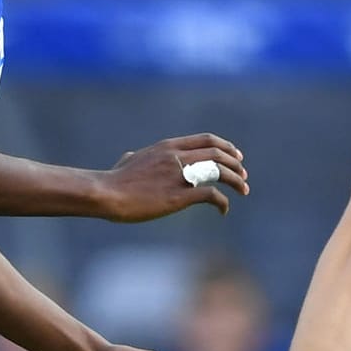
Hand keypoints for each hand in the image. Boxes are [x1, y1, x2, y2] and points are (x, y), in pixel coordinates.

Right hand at [95, 134, 247, 220]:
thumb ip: (134, 158)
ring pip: (220, 171)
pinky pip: (211, 195)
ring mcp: (179, 175)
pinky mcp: (179, 196)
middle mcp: (177, 157)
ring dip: (236, 180)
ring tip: (243, 190)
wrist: (107, 193)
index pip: (206, 140)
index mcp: (168, 146)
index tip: (236, 156)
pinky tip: (223, 210)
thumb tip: (129, 158)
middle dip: (236, 164)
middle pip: (218, 153)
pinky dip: (222, 202)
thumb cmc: (113, 180)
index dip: (226, 147)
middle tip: (244, 175)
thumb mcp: (126, 161)